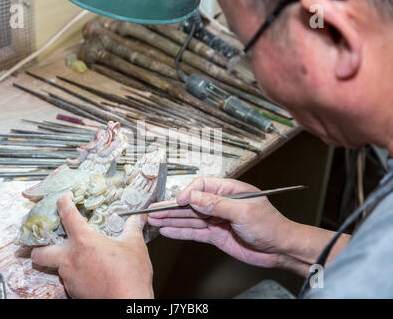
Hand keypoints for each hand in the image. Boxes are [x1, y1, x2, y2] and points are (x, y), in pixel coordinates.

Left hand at [31, 192, 153, 298]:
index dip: (63, 202)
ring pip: (56, 267)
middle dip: (40, 247)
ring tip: (79, 257)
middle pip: (40, 252)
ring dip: (64, 260)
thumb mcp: (135, 246)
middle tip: (52, 240)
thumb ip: (133, 229)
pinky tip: (90, 272)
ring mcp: (70, 278)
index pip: (67, 215)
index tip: (64, 197)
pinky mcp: (74, 292)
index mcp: (84, 241)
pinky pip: (68, 280)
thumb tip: (138, 219)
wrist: (128, 305)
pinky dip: (75, 274)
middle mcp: (70, 259)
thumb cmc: (130, 277)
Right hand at [148, 178, 295, 268]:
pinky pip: (194, 232)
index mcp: (229, 190)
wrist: (281, 249)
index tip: (179, 201)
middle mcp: (220, 203)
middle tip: (153, 210)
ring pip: (189, 218)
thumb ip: (217, 204)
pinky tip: (167, 230)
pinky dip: (180, 231)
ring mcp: (217, 219)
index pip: (201, 186)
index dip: (188, 193)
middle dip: (171, 207)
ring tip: (153, 219)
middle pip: (190, 203)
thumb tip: (194, 197)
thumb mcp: (245, 211)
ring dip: (171, 219)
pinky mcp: (215, 234)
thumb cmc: (271, 225)